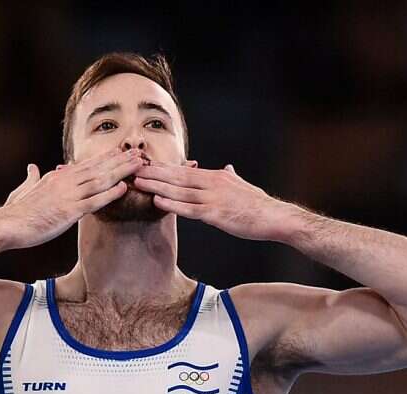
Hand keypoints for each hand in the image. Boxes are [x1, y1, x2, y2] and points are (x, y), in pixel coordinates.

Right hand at [0, 148, 145, 248]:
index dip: (106, 158)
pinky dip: (110, 194)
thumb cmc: (15, 211)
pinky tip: (124, 188)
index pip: (87, 164)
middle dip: (120, 160)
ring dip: (121, 171)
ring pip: (100, 180)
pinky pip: (94, 201)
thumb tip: (32, 167)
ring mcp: (68, 196)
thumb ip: (32, 177)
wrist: (7, 224)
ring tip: (139, 165)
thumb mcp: (24, 189)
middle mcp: (65, 182)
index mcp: (57, 177)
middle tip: (139, 152)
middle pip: (98, 168)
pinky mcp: (69, 211)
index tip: (121, 152)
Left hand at [133, 161, 296, 240]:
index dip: (163, 167)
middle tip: (131, 168)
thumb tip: (227, 167)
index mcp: (215, 176)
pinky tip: (157, 200)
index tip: (145, 164)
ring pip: (179, 190)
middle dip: (153, 172)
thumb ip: (231, 176)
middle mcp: (211, 183)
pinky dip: (172, 204)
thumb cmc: (258, 205)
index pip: (184, 170)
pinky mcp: (215, 214)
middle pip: (176, 176)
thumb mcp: (242, 185)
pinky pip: (189, 208)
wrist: (274, 217)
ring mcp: (213, 198)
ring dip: (156, 185)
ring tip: (137, 182)